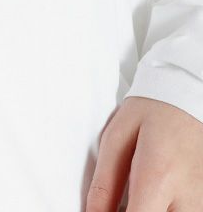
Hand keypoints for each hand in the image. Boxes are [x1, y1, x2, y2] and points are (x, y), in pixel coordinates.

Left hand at [86, 95, 202, 210]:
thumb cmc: (155, 111)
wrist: (191, 97)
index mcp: (157, 178)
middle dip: (136, 211)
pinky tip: (160, 194)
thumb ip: (104, 181)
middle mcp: (188, 199)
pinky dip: (168, 207)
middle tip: (128, 196)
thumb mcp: (117, 136)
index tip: (108, 210)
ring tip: (146, 193)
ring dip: (152, 209)